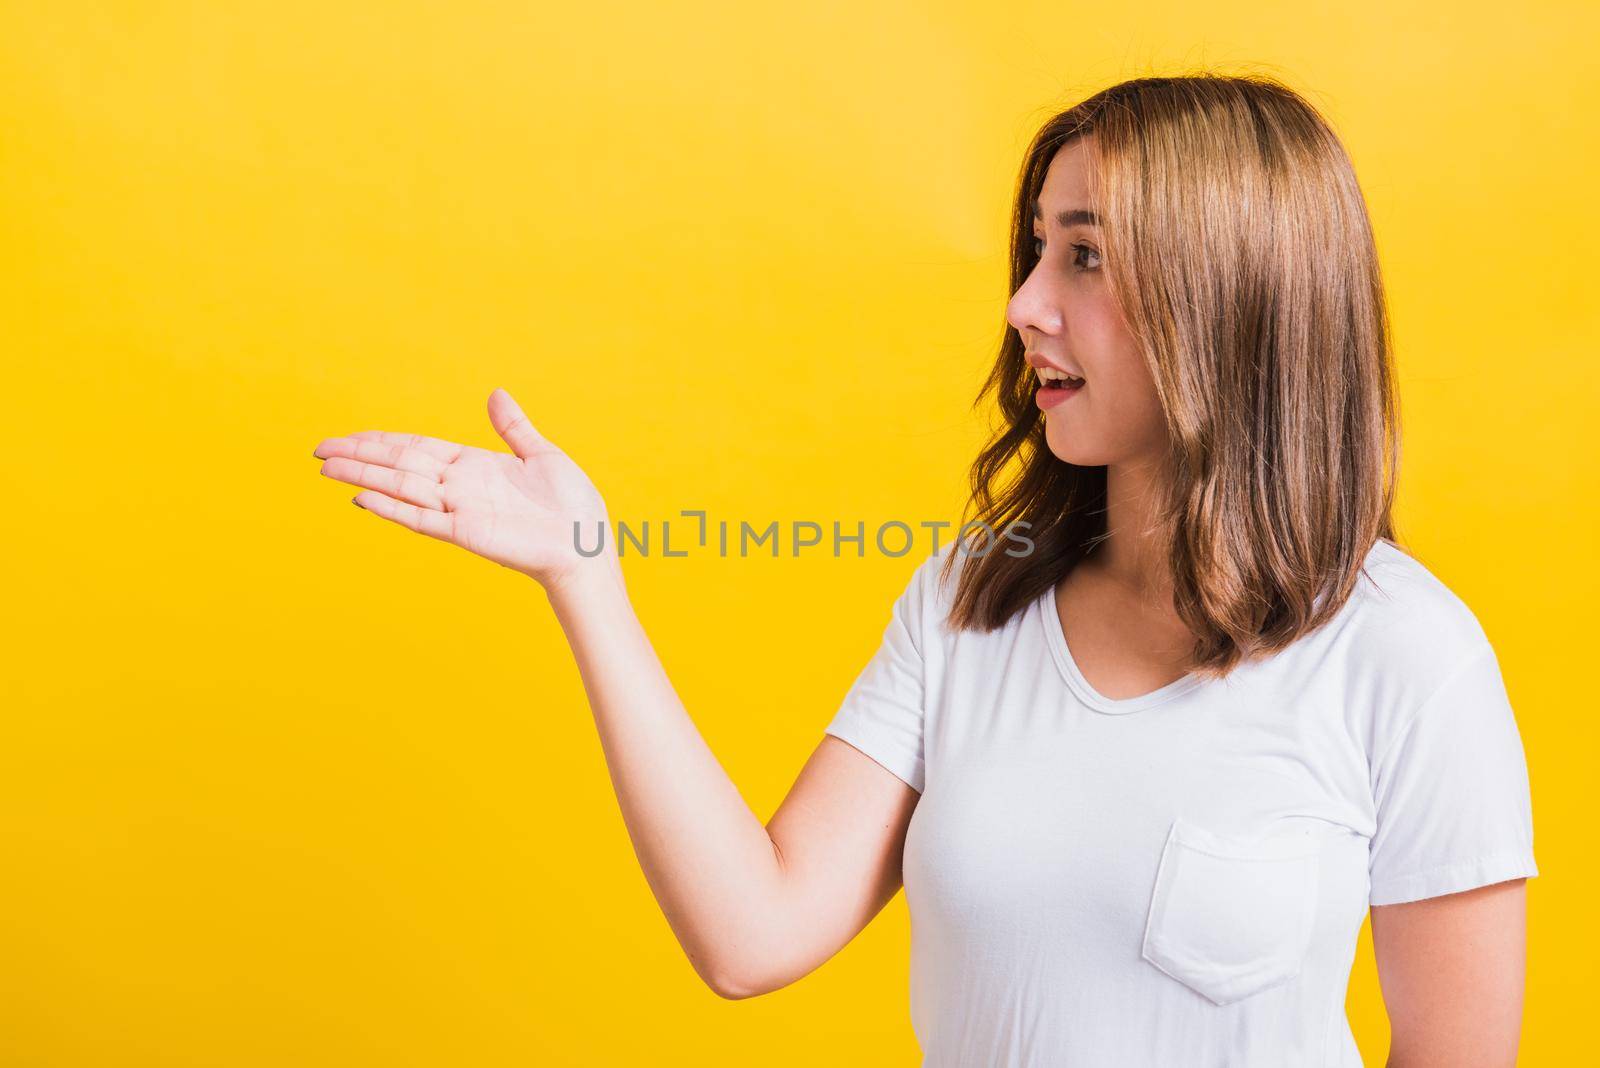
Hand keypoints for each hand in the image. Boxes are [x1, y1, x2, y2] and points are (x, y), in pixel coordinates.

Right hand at [312, 388, 619, 590]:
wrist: (587, 545)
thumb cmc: (572, 505)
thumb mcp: (541, 455)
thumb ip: (512, 428)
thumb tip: (495, 393)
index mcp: (473, 466)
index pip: (415, 448)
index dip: (380, 441)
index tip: (346, 437)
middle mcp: (459, 487)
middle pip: (398, 465)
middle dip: (359, 455)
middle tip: (317, 449)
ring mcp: (459, 510)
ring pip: (401, 487)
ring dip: (363, 475)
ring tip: (326, 467)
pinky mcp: (466, 532)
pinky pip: (422, 519)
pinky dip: (392, 509)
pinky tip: (363, 498)